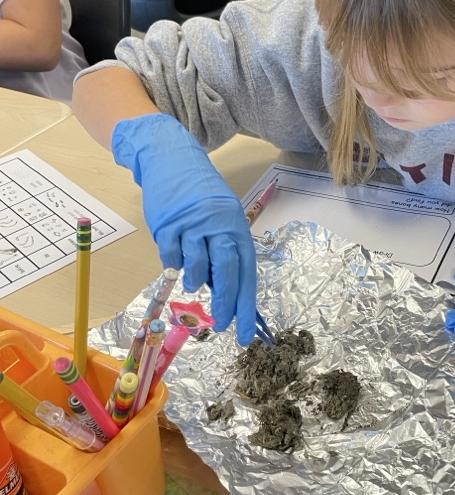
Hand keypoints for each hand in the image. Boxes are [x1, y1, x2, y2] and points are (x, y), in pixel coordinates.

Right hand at [112, 113, 256, 344]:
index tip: (245, 333)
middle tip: (221, 322)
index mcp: (236, 227)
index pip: (246, 272)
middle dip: (224, 301)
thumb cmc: (201, 195)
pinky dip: (173, 264)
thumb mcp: (222, 218)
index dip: (246, 305)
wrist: (171, 160)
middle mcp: (218, 225)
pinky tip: (175, 259)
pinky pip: (171, 256)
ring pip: (197, 265)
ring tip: (193, 281)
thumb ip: (224, 251)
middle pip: (226, 270)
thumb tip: (223, 290)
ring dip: (195, 280)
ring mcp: (192, 225)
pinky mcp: (167, 224)